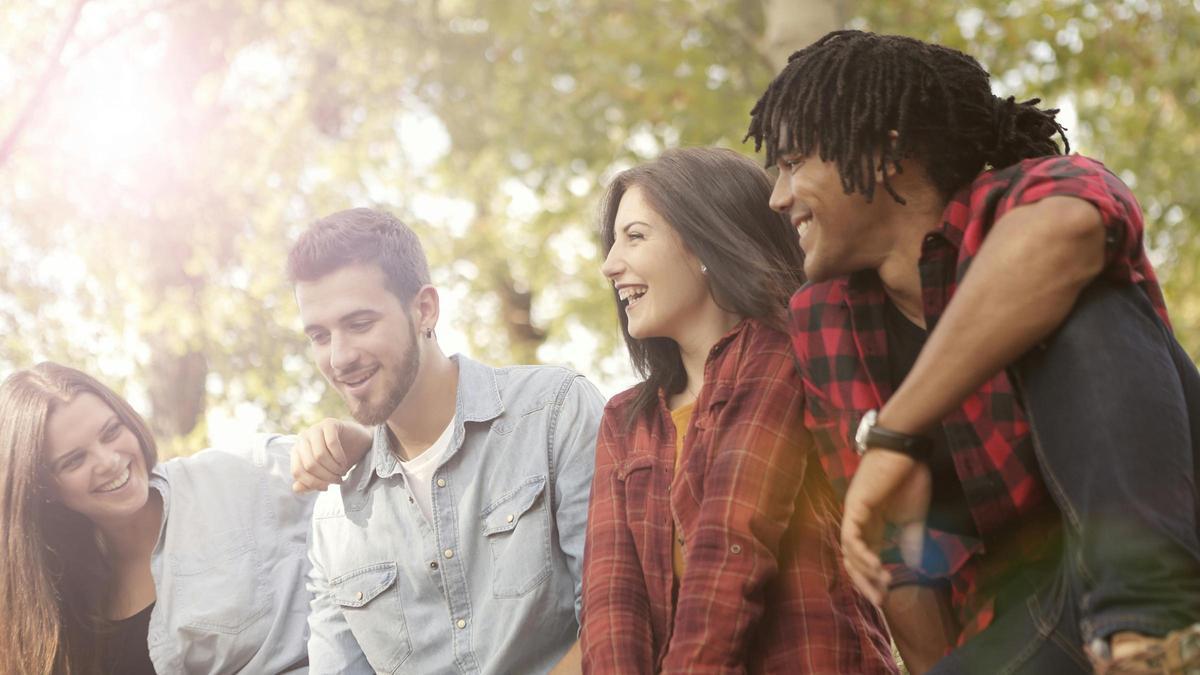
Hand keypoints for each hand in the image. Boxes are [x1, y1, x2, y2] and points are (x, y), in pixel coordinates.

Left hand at [291, 419, 372, 492]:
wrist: (358, 443)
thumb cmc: (338, 460)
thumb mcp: (323, 475)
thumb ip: (309, 483)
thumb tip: (296, 489)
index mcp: (297, 451)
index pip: (298, 472)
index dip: (312, 483)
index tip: (327, 488)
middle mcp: (302, 438)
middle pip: (309, 465)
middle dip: (326, 476)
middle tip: (338, 480)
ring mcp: (315, 429)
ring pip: (320, 455)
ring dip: (334, 468)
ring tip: (342, 471)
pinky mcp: (329, 423)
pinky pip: (331, 443)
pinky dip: (339, 457)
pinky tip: (344, 461)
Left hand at [841, 449, 931, 604]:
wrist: (906, 451)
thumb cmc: (910, 478)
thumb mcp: (914, 517)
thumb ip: (911, 540)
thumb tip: (914, 565)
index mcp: (872, 525)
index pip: (866, 558)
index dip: (873, 579)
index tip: (887, 597)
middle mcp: (858, 522)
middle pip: (853, 560)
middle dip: (865, 582)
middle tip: (881, 601)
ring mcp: (854, 514)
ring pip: (849, 551)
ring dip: (866, 570)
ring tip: (884, 581)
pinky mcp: (855, 506)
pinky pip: (851, 536)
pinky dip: (861, 552)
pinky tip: (876, 564)